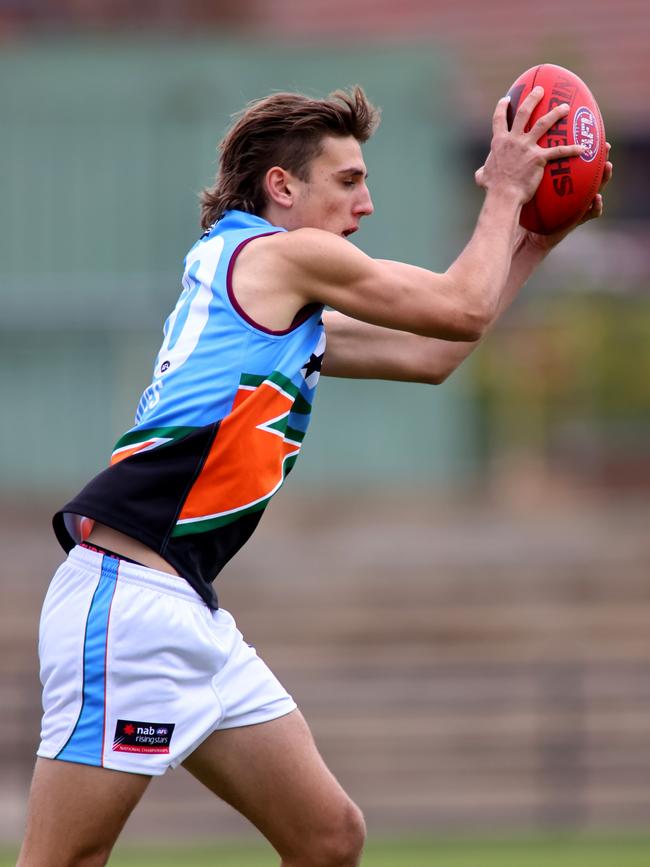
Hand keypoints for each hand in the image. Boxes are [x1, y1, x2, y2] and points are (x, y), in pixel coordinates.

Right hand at [475, 87, 584, 204]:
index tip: (506, 99)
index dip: (502, 107)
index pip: (499, 119)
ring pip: (543, 123)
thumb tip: (481, 173)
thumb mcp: (482, 176)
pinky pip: (558, 151)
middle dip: (533, 98)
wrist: (503, 195)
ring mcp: (527, 147)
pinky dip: (572, 149)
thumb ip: (483, 171)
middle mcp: (513, 139)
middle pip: (524, 112)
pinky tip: (583, 148)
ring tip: (565, 106)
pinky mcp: (539, 158)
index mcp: (499, 142)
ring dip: (555, 113)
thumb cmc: (493, 188)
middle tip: (540, 89)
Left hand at [522, 143, 612, 254]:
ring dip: (605, 178)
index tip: (586, 132)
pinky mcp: (577, 220)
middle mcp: (571, 189)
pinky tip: (598, 199)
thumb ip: (522, 169)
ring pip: (595, 188)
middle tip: (606, 145)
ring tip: (608, 166)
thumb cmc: (525, 210)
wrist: (526, 235)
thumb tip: (509, 147)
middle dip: (600, 157)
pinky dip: (597, 206)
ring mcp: (576, 204)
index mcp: (561, 179)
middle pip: (589, 170)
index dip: (581, 148)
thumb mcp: (523, 187)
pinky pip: (591, 213)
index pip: (573, 161)